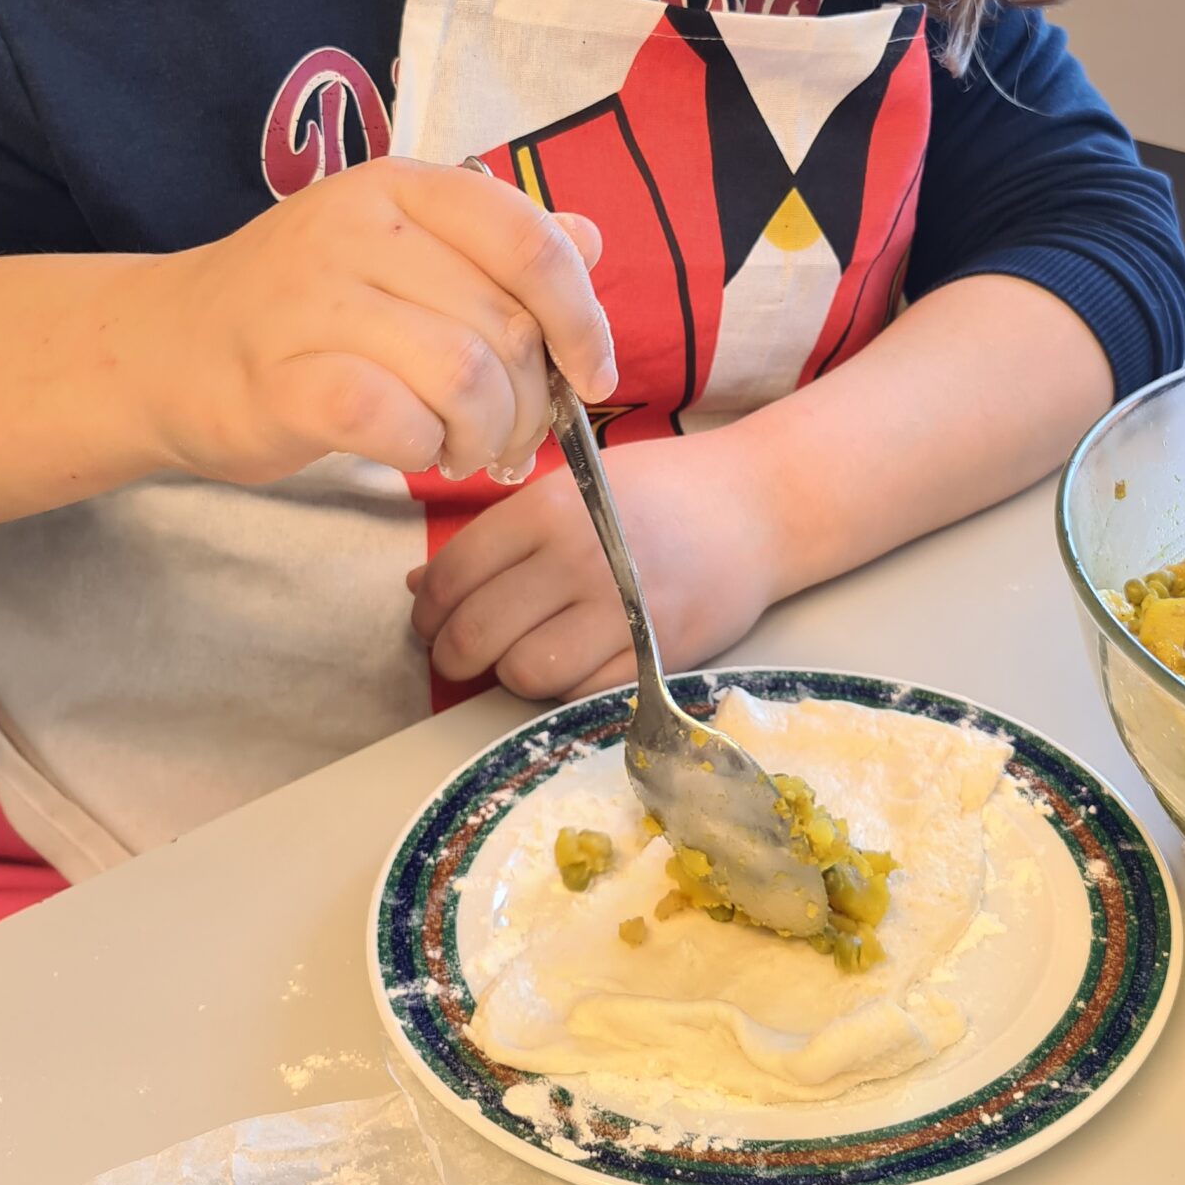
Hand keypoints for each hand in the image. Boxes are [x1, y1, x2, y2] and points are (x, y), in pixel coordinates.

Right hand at [121, 158, 616, 487]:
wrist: (164, 349)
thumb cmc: (301, 310)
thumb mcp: (403, 256)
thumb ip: (495, 249)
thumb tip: (590, 239)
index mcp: (403, 187)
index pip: (530, 242)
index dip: (583, 318)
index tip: (593, 376)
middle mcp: (358, 227)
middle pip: (506, 325)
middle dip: (532, 403)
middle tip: (513, 439)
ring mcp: (313, 299)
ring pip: (464, 375)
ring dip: (485, 434)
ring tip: (463, 449)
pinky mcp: (280, 378)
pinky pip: (397, 419)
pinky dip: (425, 449)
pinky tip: (415, 452)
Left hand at [407, 430, 787, 701]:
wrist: (761, 506)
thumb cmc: (662, 491)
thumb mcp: (575, 489)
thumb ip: (500, 537)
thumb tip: (423, 589)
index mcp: (549, 509)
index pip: (455, 575)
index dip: (428, 609)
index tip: (430, 620)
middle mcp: (579, 560)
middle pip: (478, 633)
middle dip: (452, 654)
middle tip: (457, 654)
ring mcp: (621, 611)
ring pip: (524, 673)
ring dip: (509, 674)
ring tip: (519, 656)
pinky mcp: (657, 652)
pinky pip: (580, 694)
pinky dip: (561, 690)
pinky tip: (567, 666)